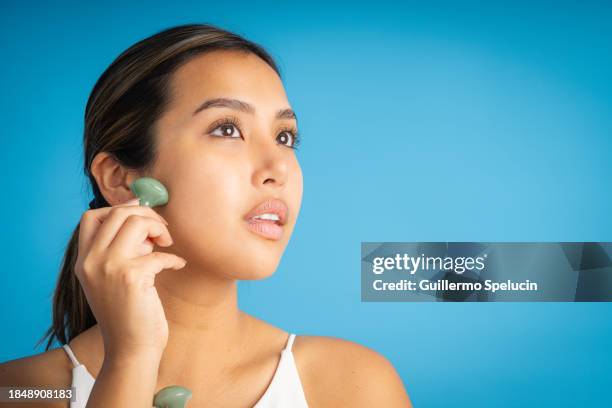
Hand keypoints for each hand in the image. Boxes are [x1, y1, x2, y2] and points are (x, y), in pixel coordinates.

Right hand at [74, 198, 185, 358]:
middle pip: (118, 213)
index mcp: (83, 261)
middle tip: (162, 232)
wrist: (131, 349)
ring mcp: (109, 267)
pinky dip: (174, 257)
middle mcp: (91, 261)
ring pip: (136, 222)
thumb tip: (141, 215)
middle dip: (146, 214)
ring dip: (159, 228)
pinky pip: (159, 252)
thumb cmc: (128, 313)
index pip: (91, 216)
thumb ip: (118, 249)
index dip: (120, 209)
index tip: (142, 216)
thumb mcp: (111, 278)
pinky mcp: (132, 277)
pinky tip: (178, 266)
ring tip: (167, 245)